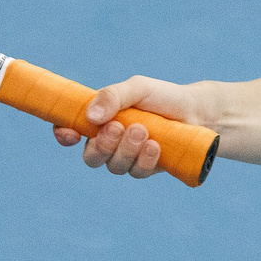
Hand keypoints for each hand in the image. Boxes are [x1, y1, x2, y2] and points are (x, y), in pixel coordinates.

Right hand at [53, 74, 200, 178]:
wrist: (196, 111)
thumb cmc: (162, 97)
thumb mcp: (137, 88)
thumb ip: (113, 96)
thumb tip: (90, 116)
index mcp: (99, 120)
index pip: (71, 131)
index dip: (64, 135)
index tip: (70, 133)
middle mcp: (109, 142)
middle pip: (91, 157)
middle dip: (102, 146)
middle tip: (119, 127)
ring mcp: (127, 157)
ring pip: (114, 166)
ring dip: (126, 150)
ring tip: (144, 131)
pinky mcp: (146, 168)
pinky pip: (137, 172)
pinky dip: (144, 160)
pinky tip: (155, 146)